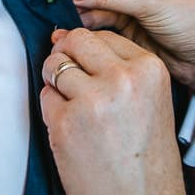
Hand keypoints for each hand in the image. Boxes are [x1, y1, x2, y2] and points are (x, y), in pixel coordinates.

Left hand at [40, 28, 184, 194]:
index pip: (104, 37)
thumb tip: (68, 37)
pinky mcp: (65, 122)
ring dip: (56, 83)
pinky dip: (52, 111)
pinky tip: (72, 130)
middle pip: (76, 41)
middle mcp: (122, 79)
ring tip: (75, 108)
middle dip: (66, 55)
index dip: (88, 50)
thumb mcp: (149, 100)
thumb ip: (119, 68)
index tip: (85, 63)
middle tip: (70, 77)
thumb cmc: (145, 158)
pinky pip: (45, 97)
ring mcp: (92, 100)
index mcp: (149, 69)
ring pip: (55, 66)